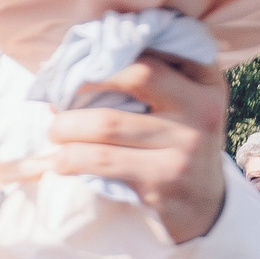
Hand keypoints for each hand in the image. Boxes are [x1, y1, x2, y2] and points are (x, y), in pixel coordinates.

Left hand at [43, 53, 229, 242]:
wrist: (204, 205)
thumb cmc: (178, 144)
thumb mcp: (183, 105)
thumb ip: (150, 79)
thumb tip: (74, 65)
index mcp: (205, 82)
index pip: (154, 53)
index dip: (109, 55)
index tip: (78, 66)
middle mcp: (201, 110)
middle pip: (135, 77)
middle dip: (86, 84)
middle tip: (58, 100)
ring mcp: (186, 147)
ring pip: (109, 123)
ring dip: (67, 126)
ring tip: (54, 132)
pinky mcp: (164, 180)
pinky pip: (104, 162)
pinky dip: (70, 159)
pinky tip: (58, 162)